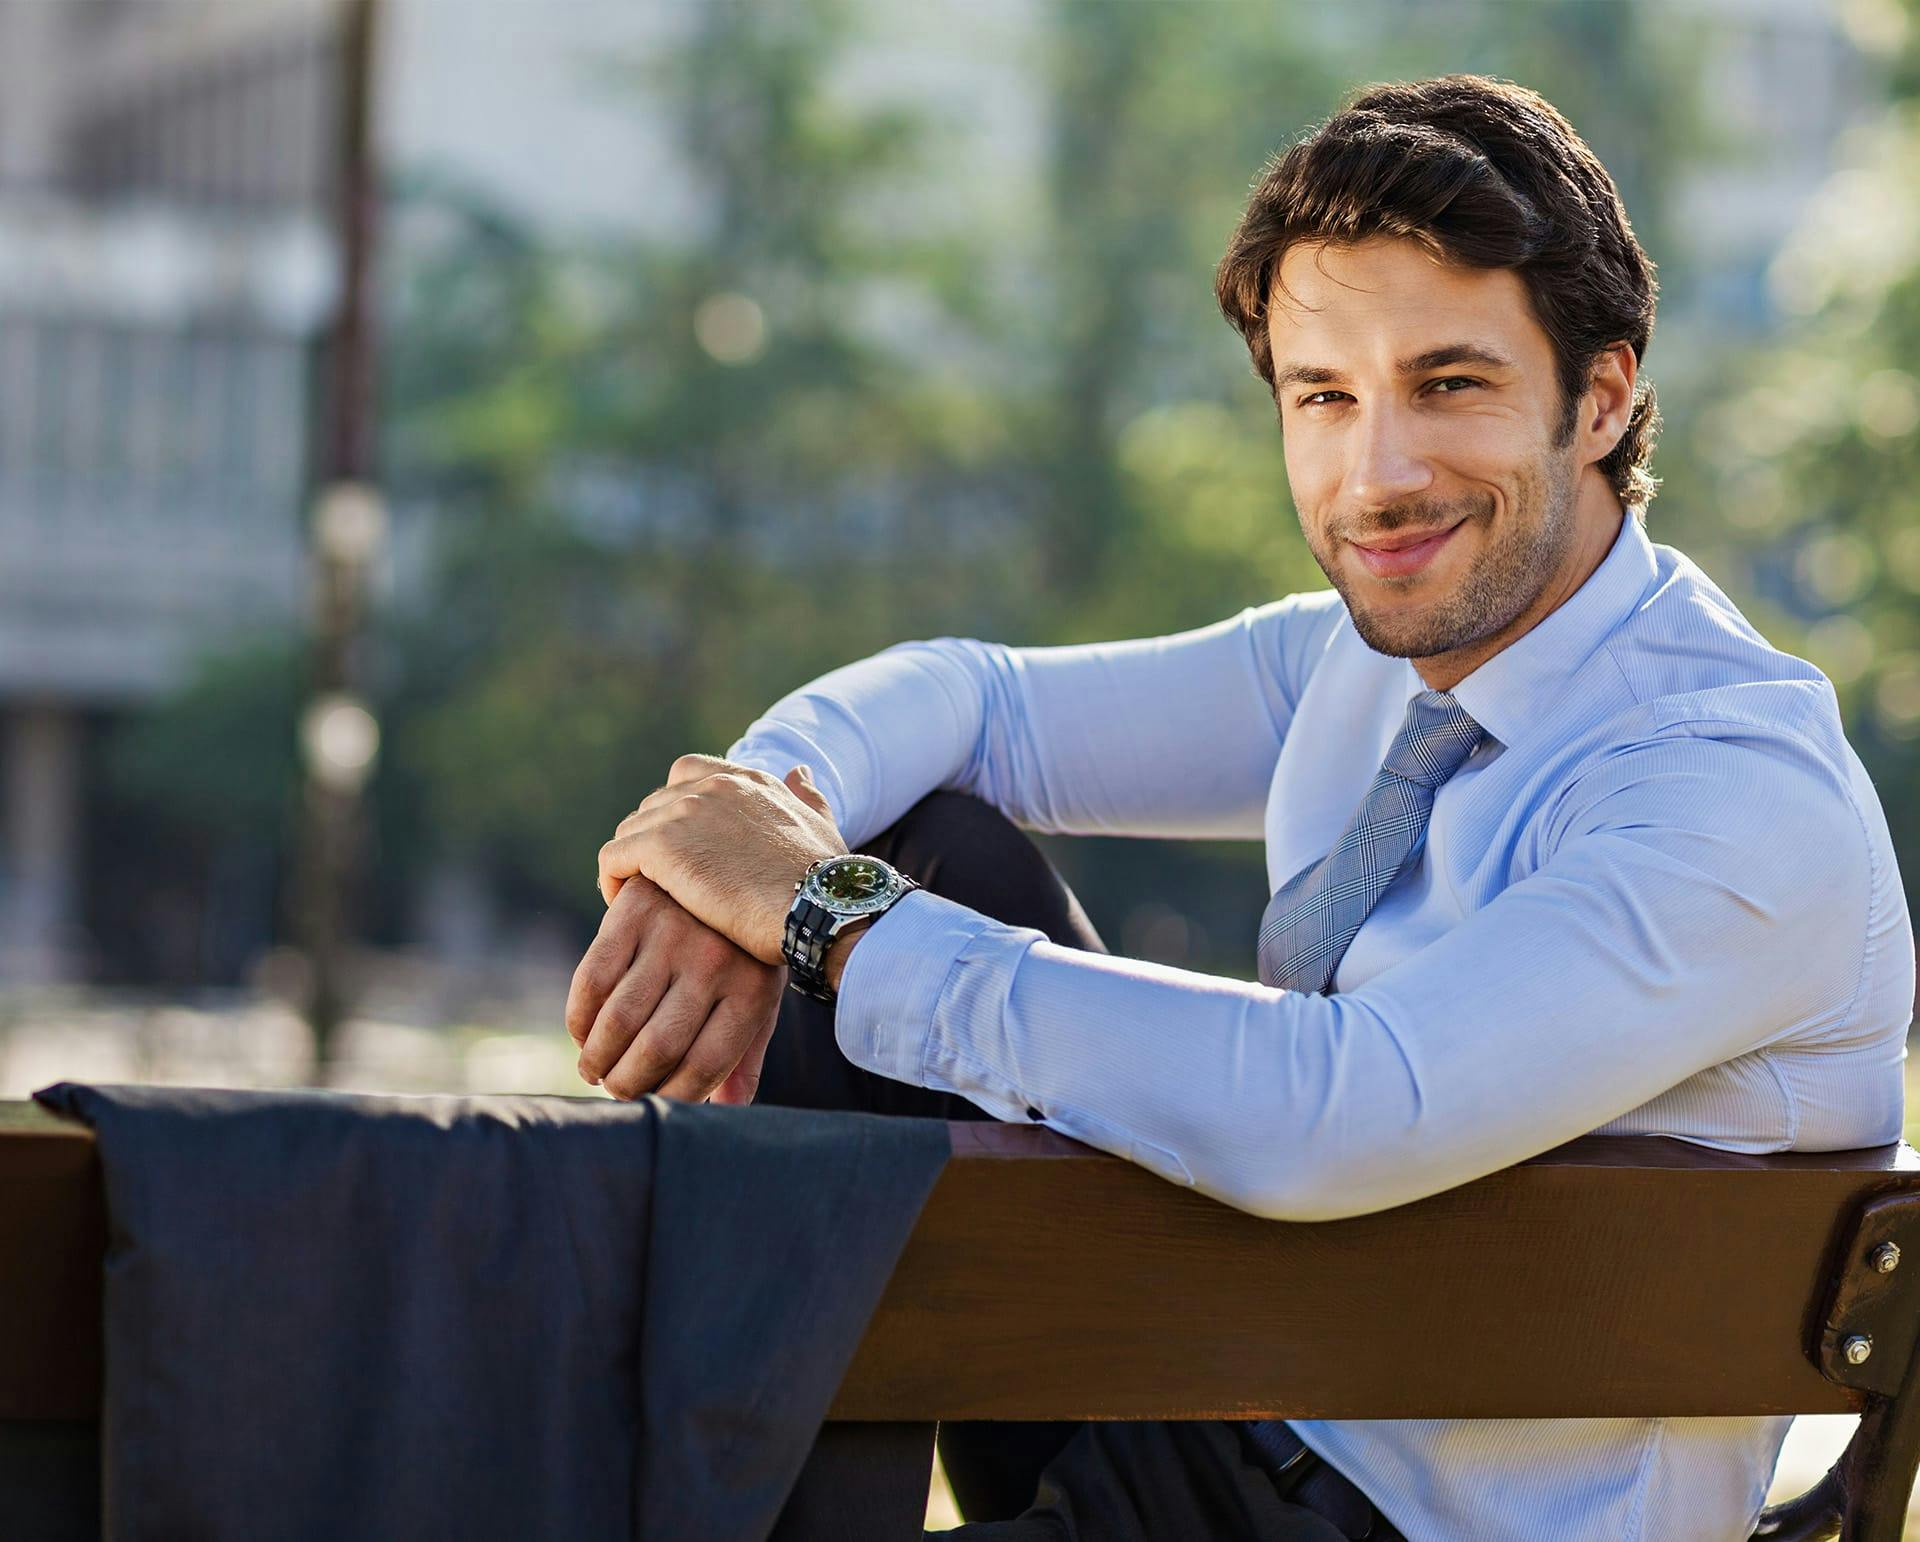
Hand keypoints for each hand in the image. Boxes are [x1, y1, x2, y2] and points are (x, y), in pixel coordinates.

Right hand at [566, 870, 786, 1102]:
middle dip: (627, 1083)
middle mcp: (713, 962)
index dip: (672, 1097)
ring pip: (619, 1019)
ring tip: (595, 1070)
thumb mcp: (760, 996)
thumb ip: (743, 1056)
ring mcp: (671, 934)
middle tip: (617, 1089)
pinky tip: (583, 1033)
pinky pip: (591, 979)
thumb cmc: (744, 949)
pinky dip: (579, 1017)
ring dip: (597, 1058)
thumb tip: (722, 1113)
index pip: (704, 1066)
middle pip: (656, 1048)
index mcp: (752, 991)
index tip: (654, 1104)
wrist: (734, 858)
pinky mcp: (633, 910)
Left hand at [596, 757, 846, 963]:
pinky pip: (613, 857)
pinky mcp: (662, 847)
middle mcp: (714, 787)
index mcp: (748, 780)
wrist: (820, 909)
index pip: (689, 774)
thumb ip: (807, 796)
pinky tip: (623, 903)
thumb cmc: (827, 882)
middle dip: (651, 841)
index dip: (676, 811)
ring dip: (630, 863)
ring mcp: (686, 813)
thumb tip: (799, 771)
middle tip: (657, 881)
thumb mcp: (822, 826)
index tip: (682, 849)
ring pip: (630, 831)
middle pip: (654, 805)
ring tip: (638, 897)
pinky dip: (611, 880)